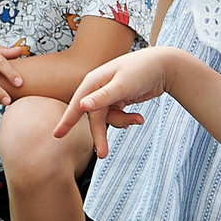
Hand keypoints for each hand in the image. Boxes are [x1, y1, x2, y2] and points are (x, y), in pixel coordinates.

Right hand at [56, 47, 174, 158]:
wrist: (163, 65)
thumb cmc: (141, 70)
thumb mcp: (122, 85)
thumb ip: (102, 97)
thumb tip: (82, 105)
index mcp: (93, 82)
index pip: (76, 105)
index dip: (66, 121)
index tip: (57, 136)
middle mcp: (98, 89)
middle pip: (94, 118)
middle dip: (100, 135)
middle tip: (102, 154)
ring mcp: (108, 95)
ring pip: (107, 119)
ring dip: (121, 122)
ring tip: (138, 119)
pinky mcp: (119, 100)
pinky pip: (117, 116)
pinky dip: (127, 119)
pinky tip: (139, 118)